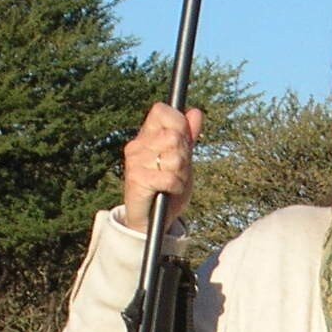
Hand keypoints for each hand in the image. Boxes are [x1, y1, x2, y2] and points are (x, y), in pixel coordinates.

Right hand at [121, 103, 202, 226]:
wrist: (152, 221)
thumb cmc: (167, 188)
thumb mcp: (183, 160)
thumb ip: (189, 137)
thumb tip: (196, 112)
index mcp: (146, 136)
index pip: (162, 111)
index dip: (179, 123)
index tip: (183, 142)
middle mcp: (137, 145)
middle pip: (174, 136)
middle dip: (184, 156)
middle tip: (177, 171)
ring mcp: (135, 162)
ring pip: (174, 158)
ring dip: (181, 174)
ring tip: (172, 183)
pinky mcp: (137, 180)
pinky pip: (170, 177)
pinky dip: (176, 187)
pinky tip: (169, 191)